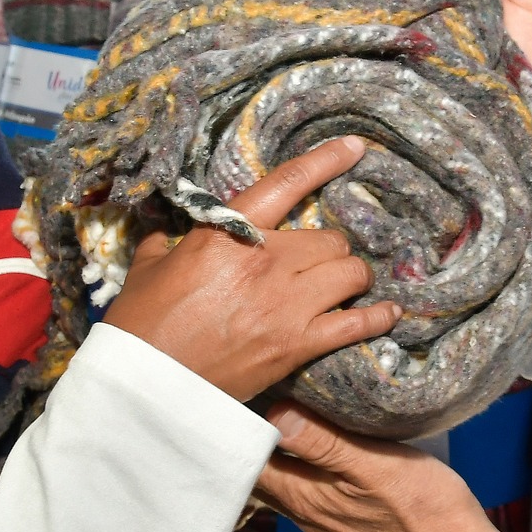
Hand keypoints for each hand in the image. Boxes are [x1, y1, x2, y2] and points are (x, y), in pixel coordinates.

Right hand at [105, 136, 401, 402]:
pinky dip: (377, 317)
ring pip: (351, 273)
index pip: (286, 184)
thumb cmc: (142, 323)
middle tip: (320, 262)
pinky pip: (357, 324)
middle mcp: (267, 262)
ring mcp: (287, 305)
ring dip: (352, 277)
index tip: (355, 147)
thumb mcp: (148, 266)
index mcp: (229, 233)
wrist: (149, 384)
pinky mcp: (298, 344)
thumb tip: (170, 229)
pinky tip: (389, 312)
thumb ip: (168, 239)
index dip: (326, 161)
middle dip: (330, 249)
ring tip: (345, 284)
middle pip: (331, 239)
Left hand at [256, 403, 518, 531]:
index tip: (238, 388)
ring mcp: (322, 515)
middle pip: (259, 469)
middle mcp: (303, 510)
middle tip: (252, 387)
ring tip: (277, 401)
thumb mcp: (376, 466)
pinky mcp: (341, 514)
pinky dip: (298, 457)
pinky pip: (304, 481)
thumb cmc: (424, 509)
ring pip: (282, 475)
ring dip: (276, 445)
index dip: (237, 426)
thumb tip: (275, 415)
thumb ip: (324, 443)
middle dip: (251, 433)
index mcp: (303, 497)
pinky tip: (313, 436)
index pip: (247, 462)